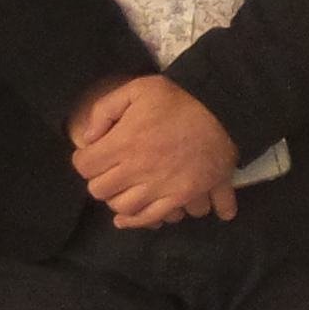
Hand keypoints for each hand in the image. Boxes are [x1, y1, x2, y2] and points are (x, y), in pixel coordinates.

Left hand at [70, 75, 240, 227]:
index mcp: (124, 143)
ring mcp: (160, 187)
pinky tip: (133, 216)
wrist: (223, 112)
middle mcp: (138, 170)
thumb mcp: (137, 88)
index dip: (85, 159)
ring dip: (118, 201)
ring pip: (123, 209)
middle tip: (110, 170)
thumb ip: (105, 109)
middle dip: (100, 180)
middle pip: (100, 191)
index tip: (93, 153)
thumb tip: (88, 138)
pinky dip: (140, 221)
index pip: (84, 166)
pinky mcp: (181, 197)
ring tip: (124, 189)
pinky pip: (152, 218)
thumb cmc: (179, 99)